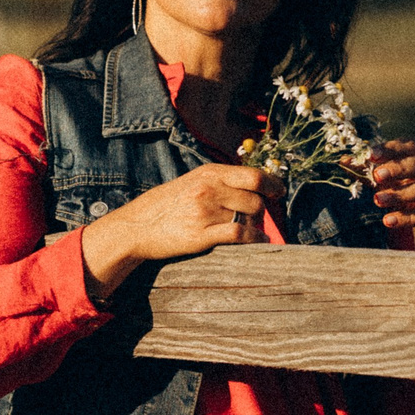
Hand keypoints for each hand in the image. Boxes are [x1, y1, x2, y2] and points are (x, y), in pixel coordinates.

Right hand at [78, 161, 279, 301]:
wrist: (136, 226)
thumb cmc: (166, 206)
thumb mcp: (191, 182)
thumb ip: (219, 181)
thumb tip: (251, 186)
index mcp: (208, 173)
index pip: (253, 175)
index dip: (272, 184)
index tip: (279, 192)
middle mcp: (208, 189)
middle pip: (254, 199)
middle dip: (262, 212)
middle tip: (258, 219)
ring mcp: (204, 212)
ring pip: (249, 217)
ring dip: (256, 226)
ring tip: (254, 231)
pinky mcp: (201, 235)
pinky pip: (240, 234)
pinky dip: (255, 239)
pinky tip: (258, 242)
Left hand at [369, 139, 414, 253]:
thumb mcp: (397, 184)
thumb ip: (375, 173)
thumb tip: (344, 162)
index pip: (414, 144)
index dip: (392, 148)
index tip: (370, 155)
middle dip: (399, 168)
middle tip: (377, 176)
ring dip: (402, 193)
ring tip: (378, 201)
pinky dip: (409, 217)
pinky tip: (389, 221)